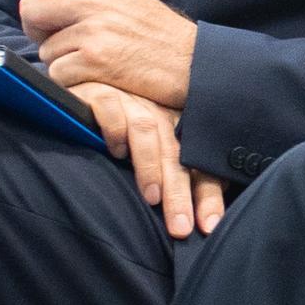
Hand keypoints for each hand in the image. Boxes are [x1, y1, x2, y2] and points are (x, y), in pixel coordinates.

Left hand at [22, 0, 197, 108]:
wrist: (196, 64)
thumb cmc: (163, 39)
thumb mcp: (130, 0)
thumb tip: (54, 6)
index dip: (43, 3)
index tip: (55, 22)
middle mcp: (96, 3)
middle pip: (32, 7)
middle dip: (36, 30)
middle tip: (56, 45)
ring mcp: (95, 32)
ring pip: (46, 50)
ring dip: (62, 64)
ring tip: (93, 67)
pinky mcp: (97, 62)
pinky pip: (59, 75)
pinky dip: (73, 84)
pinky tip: (97, 81)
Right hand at [86, 84, 230, 238]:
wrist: (94, 76)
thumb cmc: (125, 118)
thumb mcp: (155, 144)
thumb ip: (176, 171)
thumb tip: (202, 212)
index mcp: (178, 128)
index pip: (199, 164)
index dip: (207, 194)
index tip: (210, 226)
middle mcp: (159, 114)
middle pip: (176, 155)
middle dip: (180, 193)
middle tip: (181, 228)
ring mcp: (131, 101)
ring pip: (147, 132)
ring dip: (149, 165)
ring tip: (151, 198)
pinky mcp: (100, 92)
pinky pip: (110, 108)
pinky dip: (114, 129)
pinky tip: (115, 151)